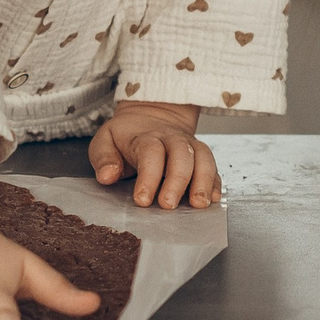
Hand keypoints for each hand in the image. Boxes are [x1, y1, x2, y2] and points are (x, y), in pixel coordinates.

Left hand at [87, 100, 220, 208]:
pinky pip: (213, 165)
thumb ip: (103, 158)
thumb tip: (107, 176)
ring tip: (199, 204)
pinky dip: (216, 182)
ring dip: (203, 181)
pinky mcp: (200, 156)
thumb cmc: (126, 136)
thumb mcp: (105, 140)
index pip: (150, 153)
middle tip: (169, 205)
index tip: (142, 200)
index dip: (148, 177)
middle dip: (177, 181)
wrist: (151, 114)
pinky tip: (214, 198)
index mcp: (145, 137)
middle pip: (181, 155)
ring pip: (202, 158)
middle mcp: (171, 139)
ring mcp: (189, 146)